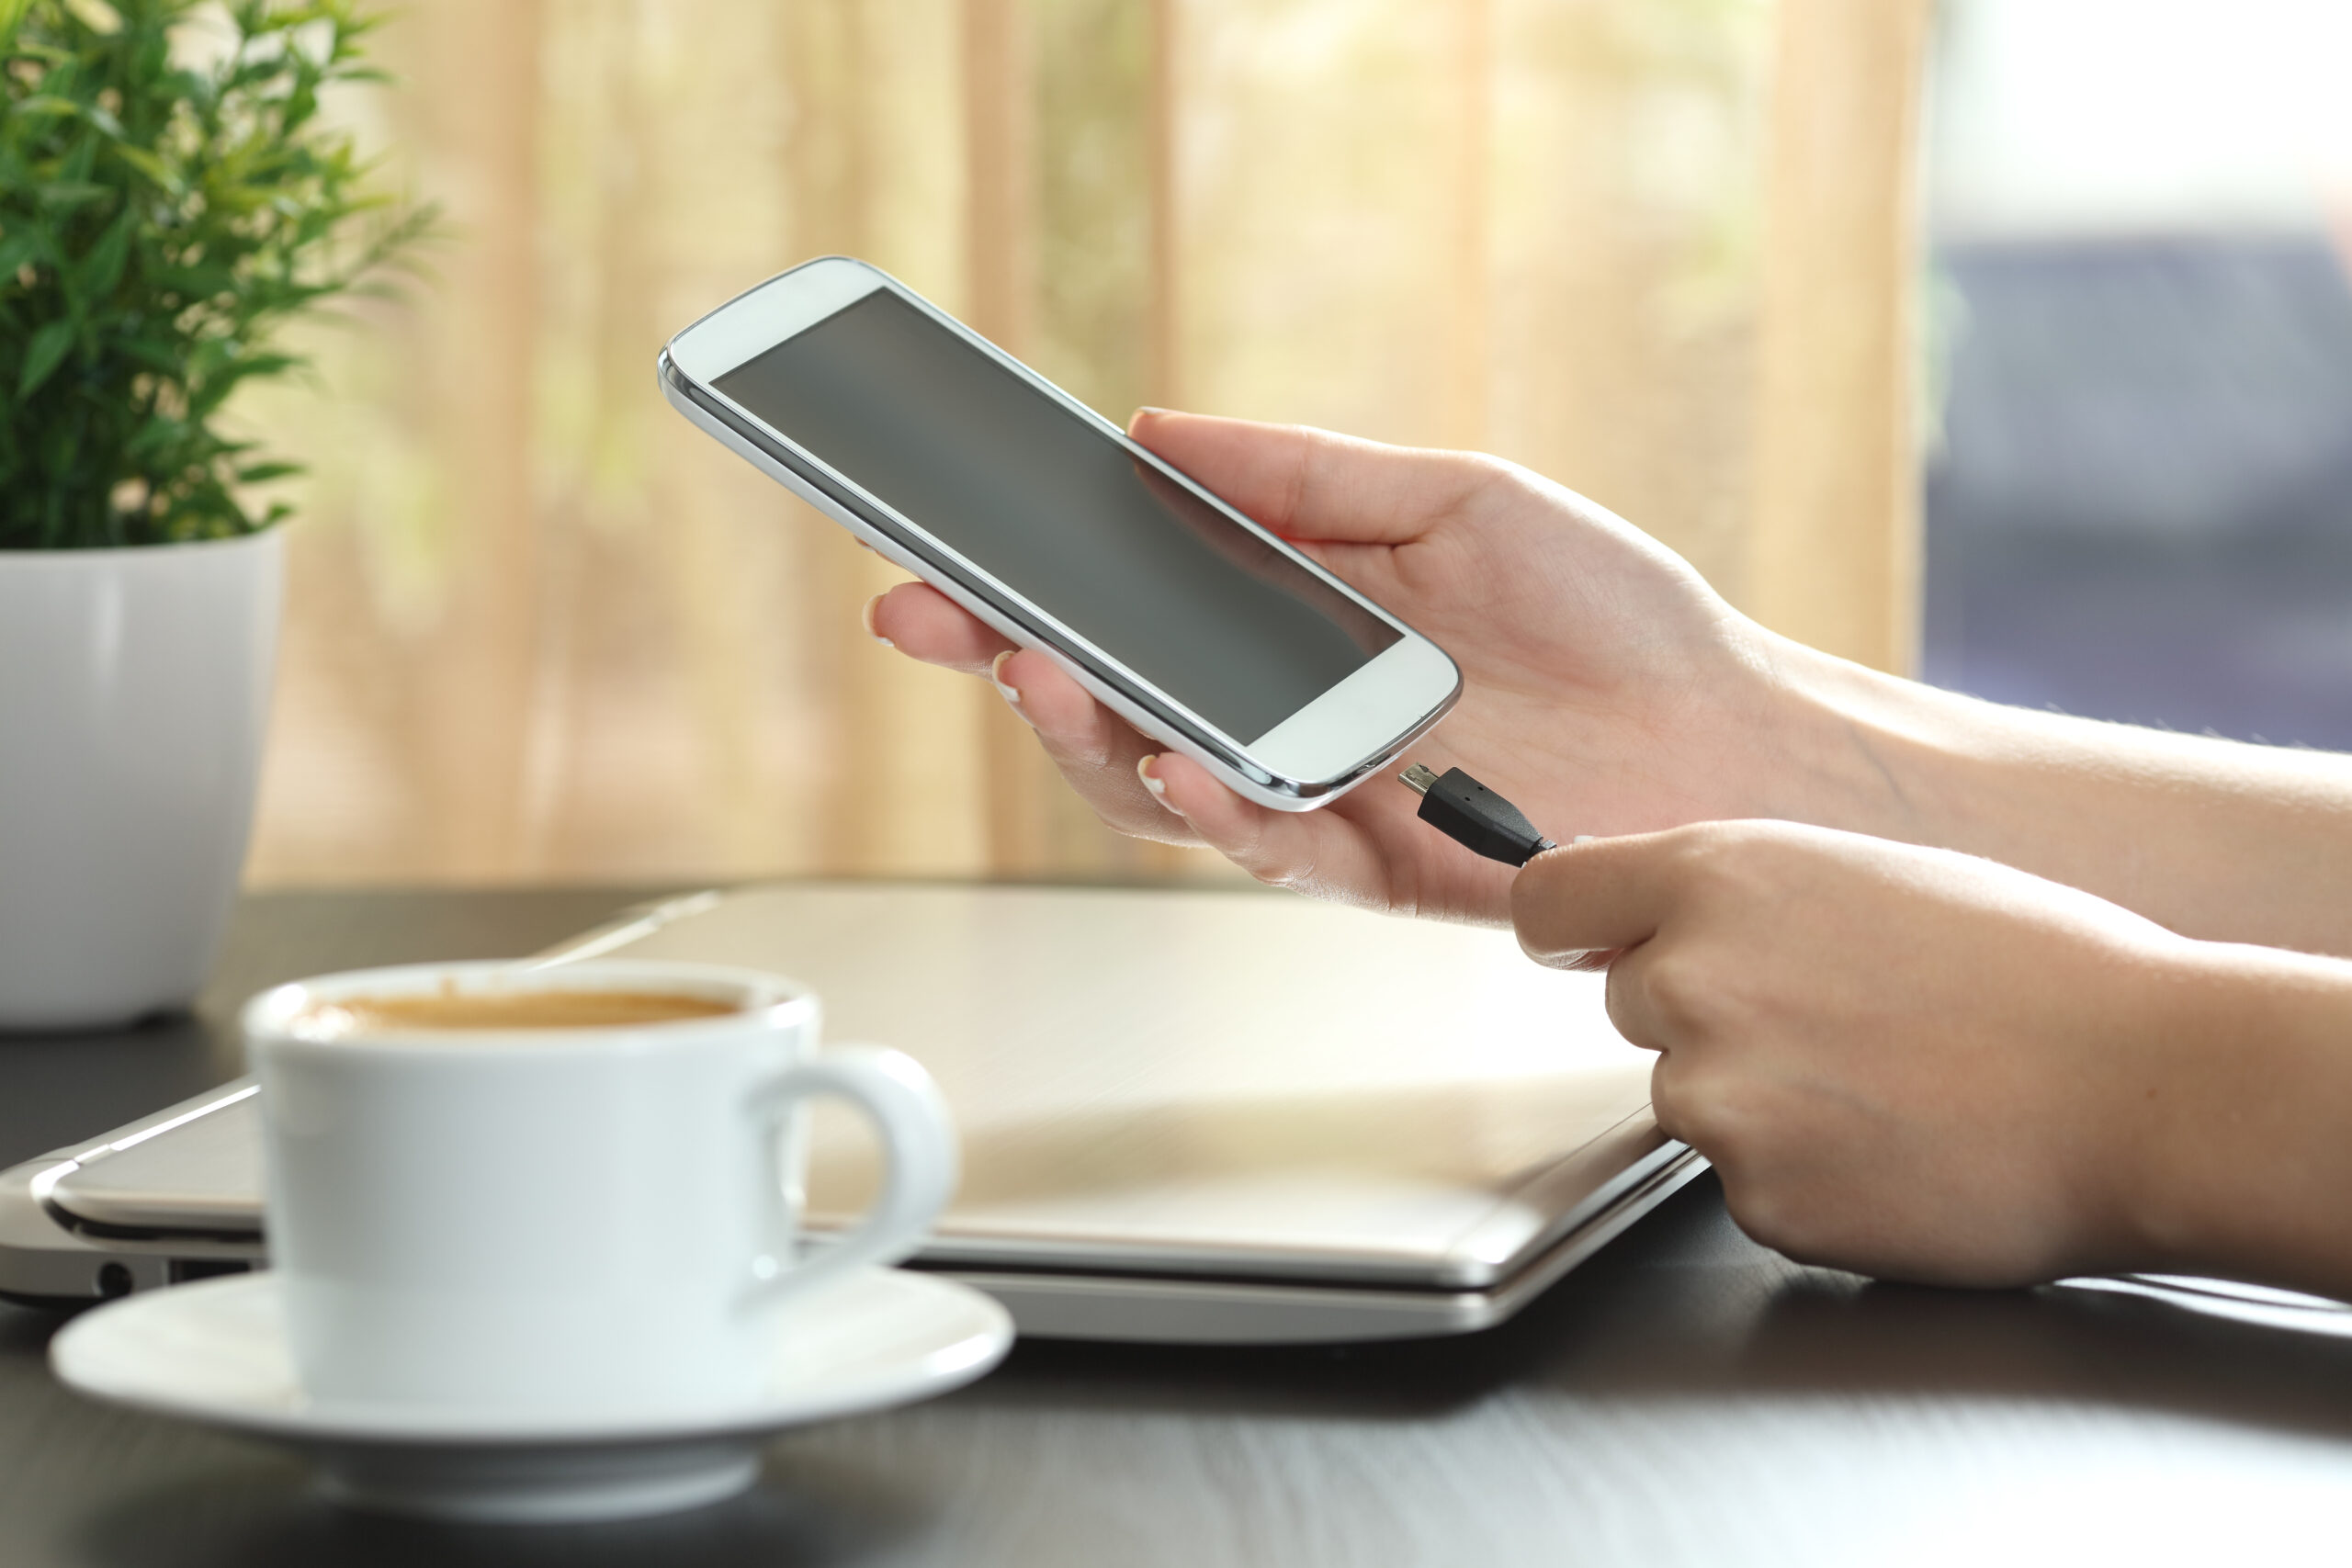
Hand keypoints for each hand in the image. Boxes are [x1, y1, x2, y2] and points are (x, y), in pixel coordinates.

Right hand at [873, 410, 1803, 923]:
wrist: (1725, 731)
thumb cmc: (1608, 614)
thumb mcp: (1451, 497)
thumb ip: (1300, 475)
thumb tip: (1154, 433)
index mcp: (1286, 617)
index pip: (1126, 600)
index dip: (1025, 578)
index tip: (940, 541)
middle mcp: (1280, 712)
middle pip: (1107, 698)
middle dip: (1000, 657)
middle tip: (920, 612)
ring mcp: (1315, 794)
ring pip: (1153, 785)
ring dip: (1080, 735)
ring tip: (1033, 672)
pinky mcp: (1368, 865)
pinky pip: (1264, 848)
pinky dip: (1213, 808)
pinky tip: (1180, 764)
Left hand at [1511, 820, 2197, 1286]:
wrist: (2147, 1087)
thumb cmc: (2038, 967)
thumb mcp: (1866, 871)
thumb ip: (1737, 894)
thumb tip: (1646, 918)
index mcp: (1717, 879)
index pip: (1549, 900)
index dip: (1573, 925)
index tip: (1586, 941)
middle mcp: (1692, 983)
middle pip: (1631, 1003)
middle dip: (1706, 1014)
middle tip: (1834, 1020)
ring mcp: (1717, 1100)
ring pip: (1689, 1097)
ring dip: (1761, 1100)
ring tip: (1888, 1084)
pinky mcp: (1758, 1199)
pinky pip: (1746, 1184)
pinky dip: (1806, 1177)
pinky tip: (1894, 1148)